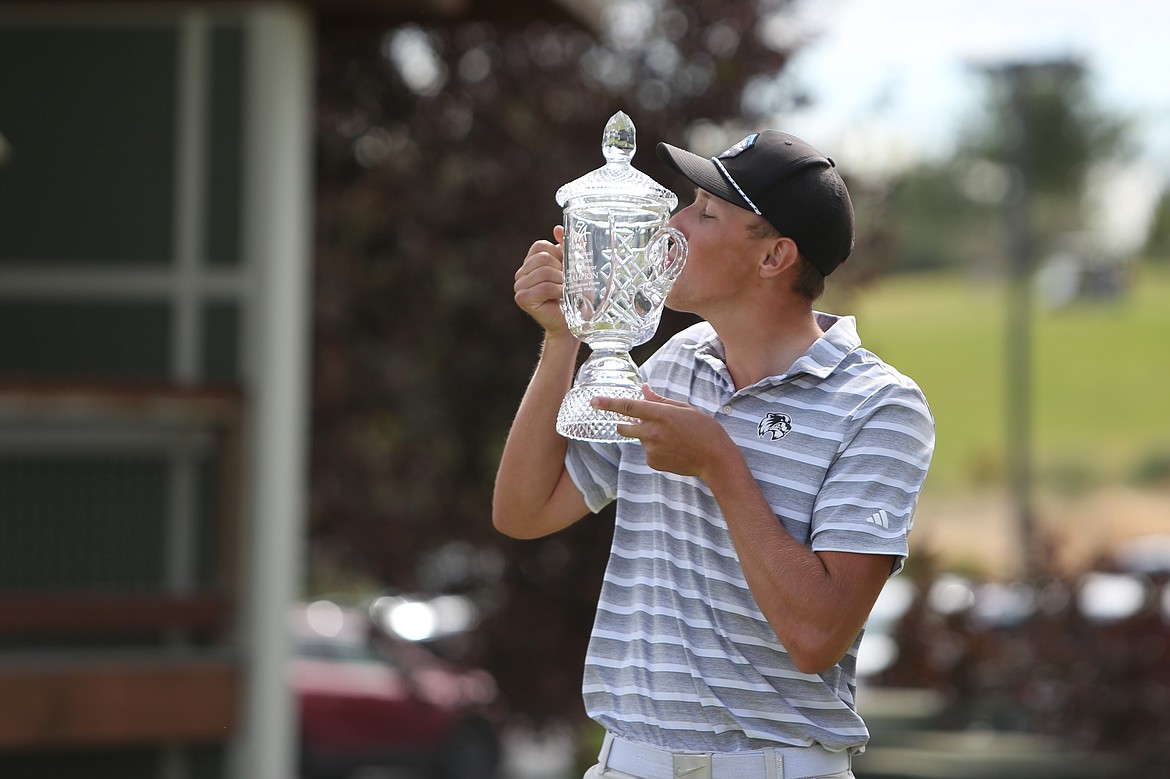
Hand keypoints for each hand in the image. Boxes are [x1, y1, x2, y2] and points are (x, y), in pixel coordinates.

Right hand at [514, 226, 571, 336]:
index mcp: (530, 262)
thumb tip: (558, 229)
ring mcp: (519, 286)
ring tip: (565, 292)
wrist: (573, 322)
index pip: (541, 246)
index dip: (558, 255)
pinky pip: (544, 287)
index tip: (565, 269)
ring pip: (544, 272)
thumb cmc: (575, 295)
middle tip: (567, 283)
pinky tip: (561, 298)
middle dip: (561, 270)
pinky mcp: (523, 299)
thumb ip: (568, 246)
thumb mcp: (576, 266)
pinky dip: (558, 291)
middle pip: (543, 258)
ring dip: (561, 282)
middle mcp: (521, 273)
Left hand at [593, 384, 732, 478]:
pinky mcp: (653, 463)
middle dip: (626, 424)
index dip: (608, 403)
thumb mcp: (684, 409)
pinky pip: (648, 452)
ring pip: (640, 439)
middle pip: (624, 427)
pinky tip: (674, 449)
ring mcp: (651, 449)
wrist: (715, 459)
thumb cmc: (704, 429)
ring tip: (672, 438)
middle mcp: (652, 432)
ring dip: (648, 436)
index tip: (593, 400)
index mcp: (660, 415)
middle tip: (644, 423)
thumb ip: (660, 400)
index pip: (628, 407)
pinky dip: (656, 449)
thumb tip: (644, 389)